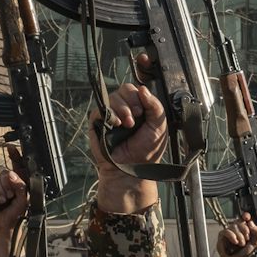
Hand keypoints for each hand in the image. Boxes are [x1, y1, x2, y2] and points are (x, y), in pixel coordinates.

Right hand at [0, 160, 30, 238]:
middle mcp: (7, 182)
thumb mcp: (23, 200)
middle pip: (5, 172)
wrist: (2, 226)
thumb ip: (20, 186)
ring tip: (2, 201)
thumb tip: (11, 174)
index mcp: (18, 183)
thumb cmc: (15, 214)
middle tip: (9, 197)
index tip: (10, 148)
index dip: (14, 155)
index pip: (17, 166)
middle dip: (7, 185)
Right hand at [90, 82, 166, 213]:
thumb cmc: (146, 151)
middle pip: (123, 89)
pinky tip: (116, 124)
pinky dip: (109, 114)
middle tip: (135, 118)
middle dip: (131, 101)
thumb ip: (155, 106)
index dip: (138, 96)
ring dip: (122, 108)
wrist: (132, 168)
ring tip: (127, 124)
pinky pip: (99, 109)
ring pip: (112, 97)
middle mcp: (123, 109)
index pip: (135, 90)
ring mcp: (110, 115)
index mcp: (138, 108)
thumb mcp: (158, 126)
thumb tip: (142, 88)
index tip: (142, 112)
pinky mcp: (97, 123)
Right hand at [216, 215, 256, 256]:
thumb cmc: (245, 251)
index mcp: (245, 228)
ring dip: (239, 235)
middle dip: (245, 230)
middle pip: (240, 222)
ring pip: (233, 226)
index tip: (247, 217)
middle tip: (247, 238)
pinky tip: (235, 241)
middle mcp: (237, 228)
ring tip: (241, 244)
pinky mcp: (222, 235)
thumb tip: (251, 222)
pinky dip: (232, 236)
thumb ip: (256, 232)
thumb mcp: (255, 242)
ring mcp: (229, 231)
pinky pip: (226, 231)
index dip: (246, 216)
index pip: (245, 218)